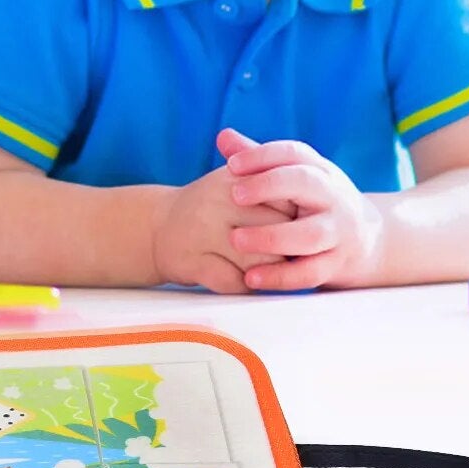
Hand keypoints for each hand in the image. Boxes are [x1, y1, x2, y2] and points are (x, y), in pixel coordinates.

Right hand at [151, 166, 293, 293]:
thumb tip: (312, 188)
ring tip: (269, 267)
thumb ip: (270, 179)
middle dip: (288, 245)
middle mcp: (215, 204)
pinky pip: (235, 283)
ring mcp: (202, 235)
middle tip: (289, 251)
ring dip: (271, 270)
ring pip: (260, 261)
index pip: (283, 199)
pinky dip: (247, 288)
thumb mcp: (233, 182)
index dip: (295, 216)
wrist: (156, 228)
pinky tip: (246, 281)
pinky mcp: (193, 264)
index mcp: (231, 181)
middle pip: (276, 230)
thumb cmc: (208, 206)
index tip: (297, 221)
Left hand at [222, 134, 383, 289]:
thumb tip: (223, 136)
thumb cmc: (316, 202)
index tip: (231, 164)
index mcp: (320, 171)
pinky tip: (250, 278)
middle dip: (270, 186)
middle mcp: (334, 197)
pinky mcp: (339, 265)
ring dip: (271, 237)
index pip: (294, 153)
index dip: (262, 156)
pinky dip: (281, 277)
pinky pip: (310, 273)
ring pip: (309, 234)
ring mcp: (340, 232)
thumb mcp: (295, 177)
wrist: (369, 240)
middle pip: (306, 184)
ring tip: (235, 239)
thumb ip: (259, 158)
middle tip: (234, 195)